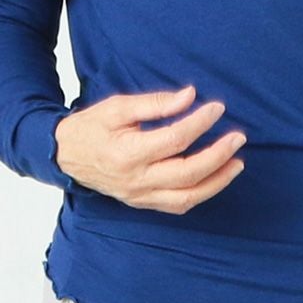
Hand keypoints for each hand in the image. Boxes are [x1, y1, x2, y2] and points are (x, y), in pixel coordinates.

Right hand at [53, 84, 247, 212]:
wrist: (64, 156)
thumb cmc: (91, 127)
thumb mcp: (118, 107)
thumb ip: (155, 103)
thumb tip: (190, 96)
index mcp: (128, 153)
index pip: (175, 140)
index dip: (200, 123)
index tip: (217, 108)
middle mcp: (136, 180)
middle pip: (188, 173)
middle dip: (218, 156)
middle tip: (238, 138)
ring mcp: (140, 195)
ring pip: (187, 197)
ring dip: (217, 181)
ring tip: (237, 163)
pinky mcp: (142, 202)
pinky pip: (177, 205)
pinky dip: (200, 194)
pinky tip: (215, 180)